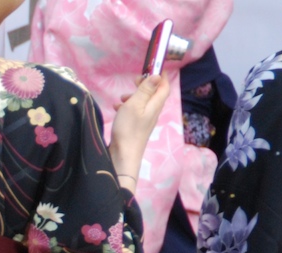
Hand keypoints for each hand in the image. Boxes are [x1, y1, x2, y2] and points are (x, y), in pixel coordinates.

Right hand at [107, 72, 171, 191]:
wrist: (124, 155)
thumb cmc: (129, 128)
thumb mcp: (135, 104)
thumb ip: (145, 90)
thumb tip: (157, 75)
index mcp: (155, 104)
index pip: (164, 86)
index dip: (161, 76)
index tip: (152, 67)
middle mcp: (153, 111)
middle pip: (154, 94)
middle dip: (145, 85)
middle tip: (134, 80)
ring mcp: (145, 120)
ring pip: (143, 102)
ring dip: (134, 96)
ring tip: (122, 96)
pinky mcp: (137, 127)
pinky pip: (135, 111)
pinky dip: (128, 106)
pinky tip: (117, 108)